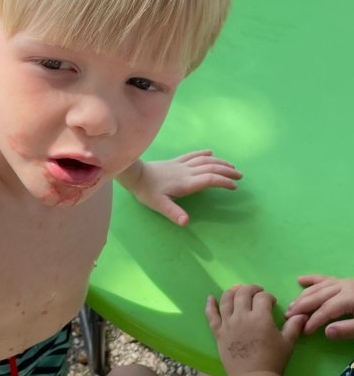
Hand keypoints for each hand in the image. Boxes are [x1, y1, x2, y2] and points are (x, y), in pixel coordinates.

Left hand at [120, 150, 241, 224]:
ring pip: (204, 160)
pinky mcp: (175, 161)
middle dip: (227, 171)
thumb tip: (186, 222)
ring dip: (220, 162)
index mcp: (186, 183)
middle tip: (240, 176)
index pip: (210, 179)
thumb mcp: (159, 205)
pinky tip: (210, 152)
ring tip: (231, 166)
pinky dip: (203, 153)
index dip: (224, 182)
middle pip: (211, 168)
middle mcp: (186, 172)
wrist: (135, 175)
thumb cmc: (147, 192)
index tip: (234, 187)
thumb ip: (174, 213)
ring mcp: (181, 165)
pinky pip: (192, 155)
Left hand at [206, 284, 305, 375]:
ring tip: (237, 290)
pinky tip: (210, 298)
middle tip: (256, 292)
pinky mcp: (218, 332)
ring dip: (232, 292)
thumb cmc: (273, 360)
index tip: (272, 302)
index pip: (262, 297)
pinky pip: (211, 315)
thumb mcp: (288, 342)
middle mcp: (242, 316)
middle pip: (243, 293)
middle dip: (251, 289)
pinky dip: (210, 305)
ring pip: (226, 300)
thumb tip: (302, 314)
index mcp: (260, 317)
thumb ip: (293, 326)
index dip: (268, 296)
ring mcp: (228, 324)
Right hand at [285, 275, 353, 338]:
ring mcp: (343, 282)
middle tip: (288, 317)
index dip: (313, 320)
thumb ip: (347, 329)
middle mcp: (343, 286)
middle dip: (301, 307)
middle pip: (318, 296)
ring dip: (303, 296)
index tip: (303, 331)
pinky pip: (324, 278)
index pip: (326, 309)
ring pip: (318, 288)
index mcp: (349, 297)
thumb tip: (326, 332)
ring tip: (291, 306)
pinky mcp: (343, 281)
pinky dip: (311, 279)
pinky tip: (300, 280)